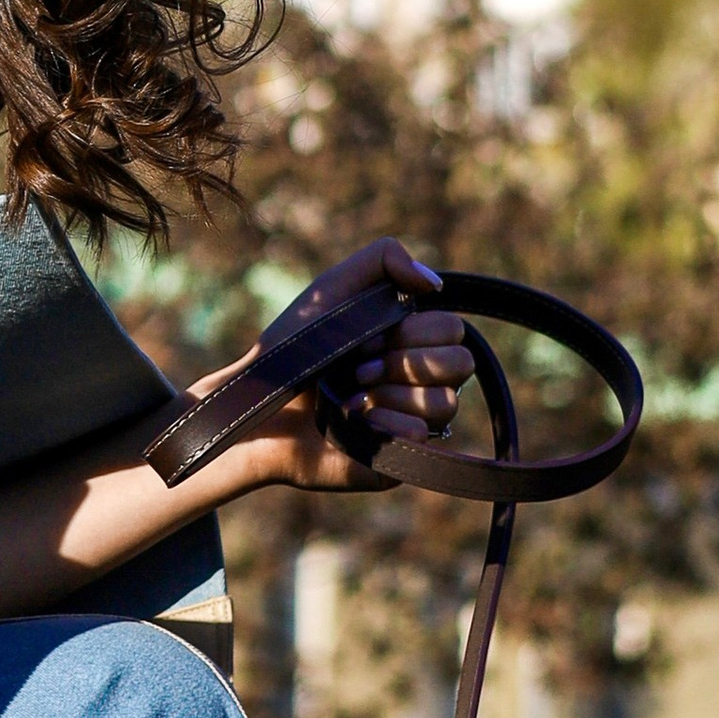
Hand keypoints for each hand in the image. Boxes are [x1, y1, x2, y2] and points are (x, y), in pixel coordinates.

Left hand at [215, 237, 472, 495]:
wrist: (258, 405)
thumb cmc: (293, 348)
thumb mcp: (334, 286)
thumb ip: (385, 259)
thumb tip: (436, 284)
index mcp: (412, 341)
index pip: (453, 329)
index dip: (411, 332)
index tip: (365, 339)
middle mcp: (420, 381)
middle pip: (460, 363)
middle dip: (405, 361)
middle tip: (358, 369)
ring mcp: (413, 420)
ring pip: (446, 402)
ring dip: (391, 393)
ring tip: (348, 399)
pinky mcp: (399, 458)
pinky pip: (422, 438)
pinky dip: (384, 424)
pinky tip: (352, 423)